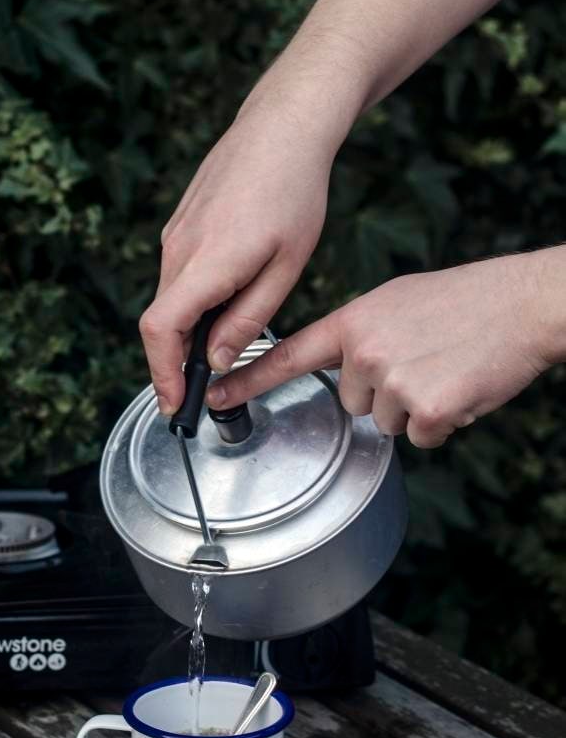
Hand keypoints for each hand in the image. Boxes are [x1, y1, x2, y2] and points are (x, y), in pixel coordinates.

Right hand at [139, 88, 341, 414]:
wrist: (281, 126)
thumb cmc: (294, 193)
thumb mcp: (285, 267)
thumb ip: (247, 319)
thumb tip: (214, 359)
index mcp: (207, 263)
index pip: (160, 330)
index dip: (161, 374)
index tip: (174, 402)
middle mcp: (178, 250)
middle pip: (162, 322)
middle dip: (175, 362)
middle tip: (202, 389)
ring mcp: (175, 235)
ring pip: (171, 299)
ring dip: (187, 330)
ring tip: (223, 342)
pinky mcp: (180, 225)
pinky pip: (178, 276)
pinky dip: (192, 302)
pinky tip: (226, 298)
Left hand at [207, 255, 556, 447]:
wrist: (522, 304)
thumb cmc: (466, 302)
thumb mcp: (397, 302)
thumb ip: (362, 334)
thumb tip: (350, 369)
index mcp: (354, 322)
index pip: (290, 356)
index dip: (249, 379)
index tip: (215, 395)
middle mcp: (365, 351)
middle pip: (353, 402)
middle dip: (384, 393)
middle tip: (423, 360)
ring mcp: (393, 381)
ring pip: (386, 422)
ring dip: (414, 408)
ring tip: (444, 369)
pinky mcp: (425, 409)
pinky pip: (419, 436)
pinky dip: (441, 423)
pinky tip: (459, 387)